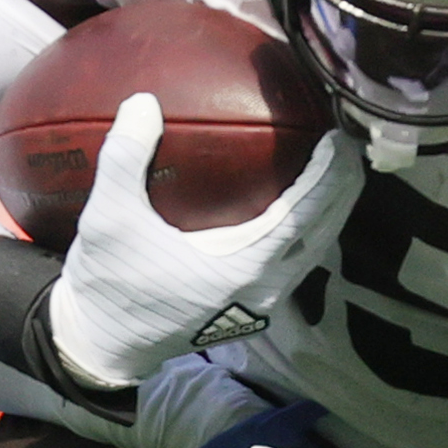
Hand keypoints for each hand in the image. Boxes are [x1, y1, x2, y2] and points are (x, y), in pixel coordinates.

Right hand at [47, 97, 360, 387]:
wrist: (99, 345)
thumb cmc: (107, 286)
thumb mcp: (108, 219)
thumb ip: (125, 158)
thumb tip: (143, 102)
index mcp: (239, 270)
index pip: (304, 217)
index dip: (328, 177)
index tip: (339, 136)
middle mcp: (260, 291)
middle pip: (323, 234)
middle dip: (342, 187)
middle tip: (348, 140)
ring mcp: (257, 304)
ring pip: (313, 251)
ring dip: (328, 210)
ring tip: (334, 168)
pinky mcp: (247, 308)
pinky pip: (295, 262)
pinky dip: (306, 229)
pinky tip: (298, 204)